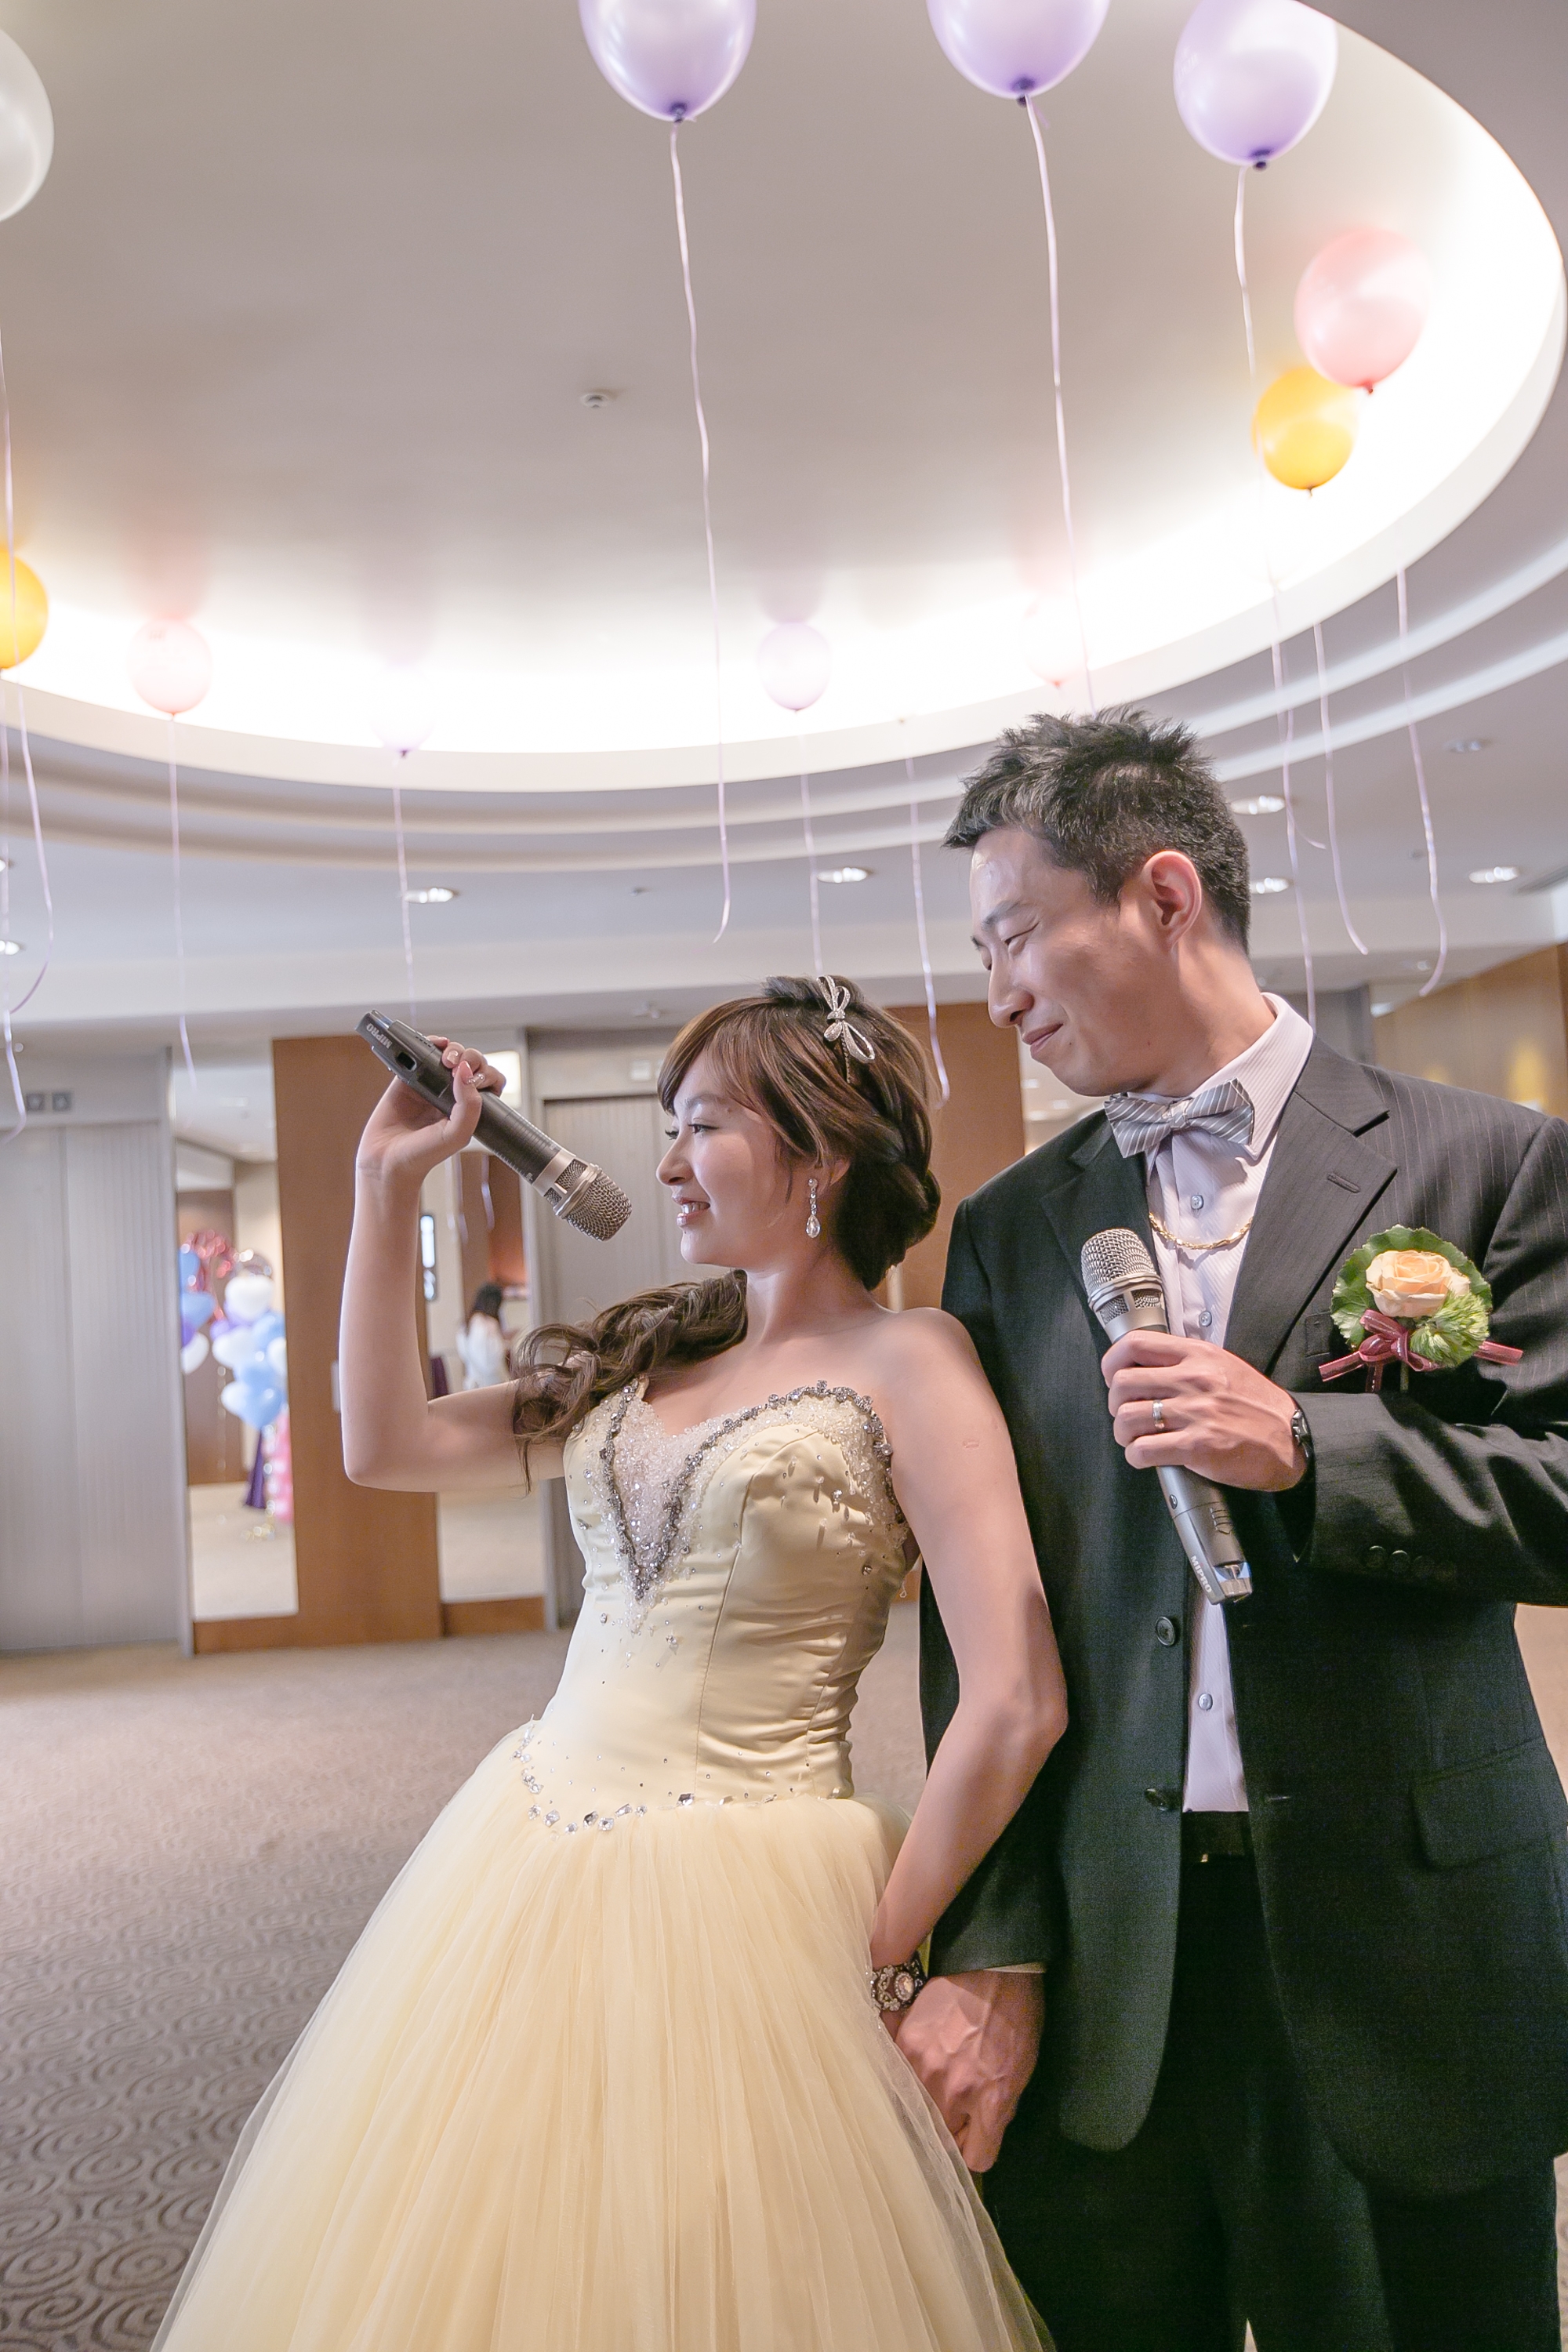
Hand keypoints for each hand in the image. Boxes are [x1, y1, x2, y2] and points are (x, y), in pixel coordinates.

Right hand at [355, 1037, 503, 1187]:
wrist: (387, 1162)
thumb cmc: (423, 1155)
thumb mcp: (457, 1134)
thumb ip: (468, 1105)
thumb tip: (465, 1071)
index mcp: (468, 1108)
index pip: (488, 1082)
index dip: (487, 1075)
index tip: (477, 1079)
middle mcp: (451, 1094)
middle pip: (471, 1063)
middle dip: (471, 1058)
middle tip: (459, 1067)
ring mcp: (429, 1084)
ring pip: (449, 1054)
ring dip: (454, 1049)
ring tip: (447, 1060)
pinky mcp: (407, 1078)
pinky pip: (421, 1052)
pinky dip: (430, 1043)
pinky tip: (434, 1045)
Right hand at [891, 1969, 1041, 2172]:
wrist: (993, 1966)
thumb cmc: (1017, 2018)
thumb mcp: (1021, 2071)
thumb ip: (997, 2112)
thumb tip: (973, 2137)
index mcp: (992, 2101)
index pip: (975, 2159)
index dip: (975, 2147)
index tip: (974, 2132)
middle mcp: (954, 2090)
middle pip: (941, 2137)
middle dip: (950, 2124)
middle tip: (958, 2098)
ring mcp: (925, 2067)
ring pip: (917, 2110)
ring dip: (927, 2098)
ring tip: (940, 2073)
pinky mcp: (904, 2043)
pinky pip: (900, 2076)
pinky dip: (909, 2071)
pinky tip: (923, 2055)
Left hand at [1102, 1329, 1306, 1492]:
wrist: (1292, 1439)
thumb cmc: (1257, 1405)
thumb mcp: (1224, 1366)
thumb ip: (1186, 1362)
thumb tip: (1145, 1368)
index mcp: (1198, 1355)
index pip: (1135, 1344)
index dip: (1112, 1363)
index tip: (1113, 1378)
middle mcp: (1193, 1379)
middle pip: (1123, 1383)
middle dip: (1116, 1404)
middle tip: (1128, 1415)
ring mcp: (1195, 1412)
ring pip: (1126, 1418)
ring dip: (1124, 1433)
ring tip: (1137, 1439)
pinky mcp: (1197, 1446)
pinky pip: (1142, 1451)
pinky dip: (1136, 1456)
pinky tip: (1147, 1456)